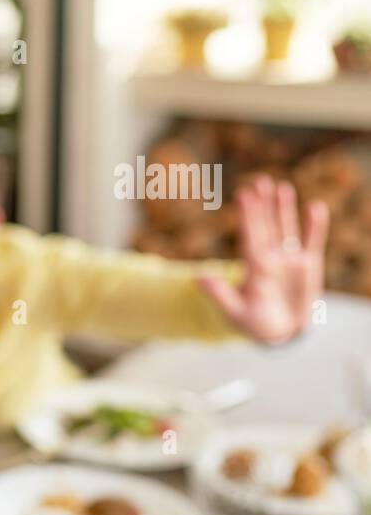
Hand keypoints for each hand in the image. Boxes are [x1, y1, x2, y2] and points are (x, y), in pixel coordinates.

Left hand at [199, 176, 327, 344]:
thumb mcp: (234, 312)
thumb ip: (219, 294)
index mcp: (253, 267)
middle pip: (266, 226)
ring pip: (286, 229)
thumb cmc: (253, 324)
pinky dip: (315, 226)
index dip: (248, 216)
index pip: (250, 236)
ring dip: (285, 209)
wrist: (279, 334)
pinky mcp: (308, 265)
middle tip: (259, 180)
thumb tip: (198, 277)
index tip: (243, 195)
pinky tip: (315, 207)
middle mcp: (270, 258)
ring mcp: (289, 260)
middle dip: (263, 205)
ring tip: (282, 186)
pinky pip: (312, 242)